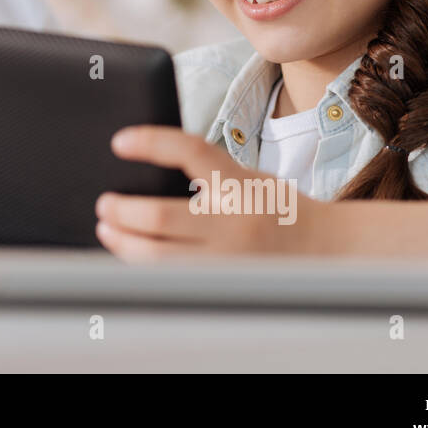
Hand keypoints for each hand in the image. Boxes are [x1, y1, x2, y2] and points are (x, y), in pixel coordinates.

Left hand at [95, 125, 328, 259]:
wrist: (323, 247)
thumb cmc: (273, 207)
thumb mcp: (243, 178)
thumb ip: (203, 173)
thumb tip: (141, 170)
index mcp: (238, 184)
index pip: (190, 151)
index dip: (151, 142)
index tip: (118, 142)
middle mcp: (233, 221)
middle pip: (160, 218)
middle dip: (122, 212)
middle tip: (104, 204)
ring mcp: (227, 259)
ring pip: (158, 258)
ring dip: (123, 243)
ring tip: (107, 230)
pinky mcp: (223, 285)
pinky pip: (171, 280)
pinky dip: (143, 268)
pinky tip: (130, 256)